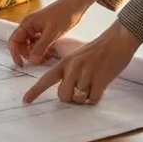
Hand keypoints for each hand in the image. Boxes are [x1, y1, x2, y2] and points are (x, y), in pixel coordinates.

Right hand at [8, 0, 97, 66]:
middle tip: (40, 60)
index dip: (15, 53)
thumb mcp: (52, 33)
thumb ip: (40, 47)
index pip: (14, 41)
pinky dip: (42, 50)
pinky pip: (38, 44)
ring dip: (36, 53)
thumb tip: (32, 60)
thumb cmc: (62, 15)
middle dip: (28, 54)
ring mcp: (36, 29)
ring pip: (30, 45)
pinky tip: (50, 53)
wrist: (74, 6)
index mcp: (27, 24)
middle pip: (21, 45)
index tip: (21, 64)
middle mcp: (29, 27)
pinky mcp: (44, 31)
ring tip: (47, 57)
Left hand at [22, 20, 140, 104]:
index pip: (46, 79)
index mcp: (64, 62)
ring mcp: (86, 74)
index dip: (35, 91)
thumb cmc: (97, 51)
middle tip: (80, 89)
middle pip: (63, 96)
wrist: (116, 40)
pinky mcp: (100, 80)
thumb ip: (69, 72)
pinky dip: (95, 98)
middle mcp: (73, 68)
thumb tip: (67, 93)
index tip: (25, 101)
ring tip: (92, 85)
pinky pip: (93, 99)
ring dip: (85, 97)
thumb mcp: (77, 57)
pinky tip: (100, 87)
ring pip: (78, 99)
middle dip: (70, 98)